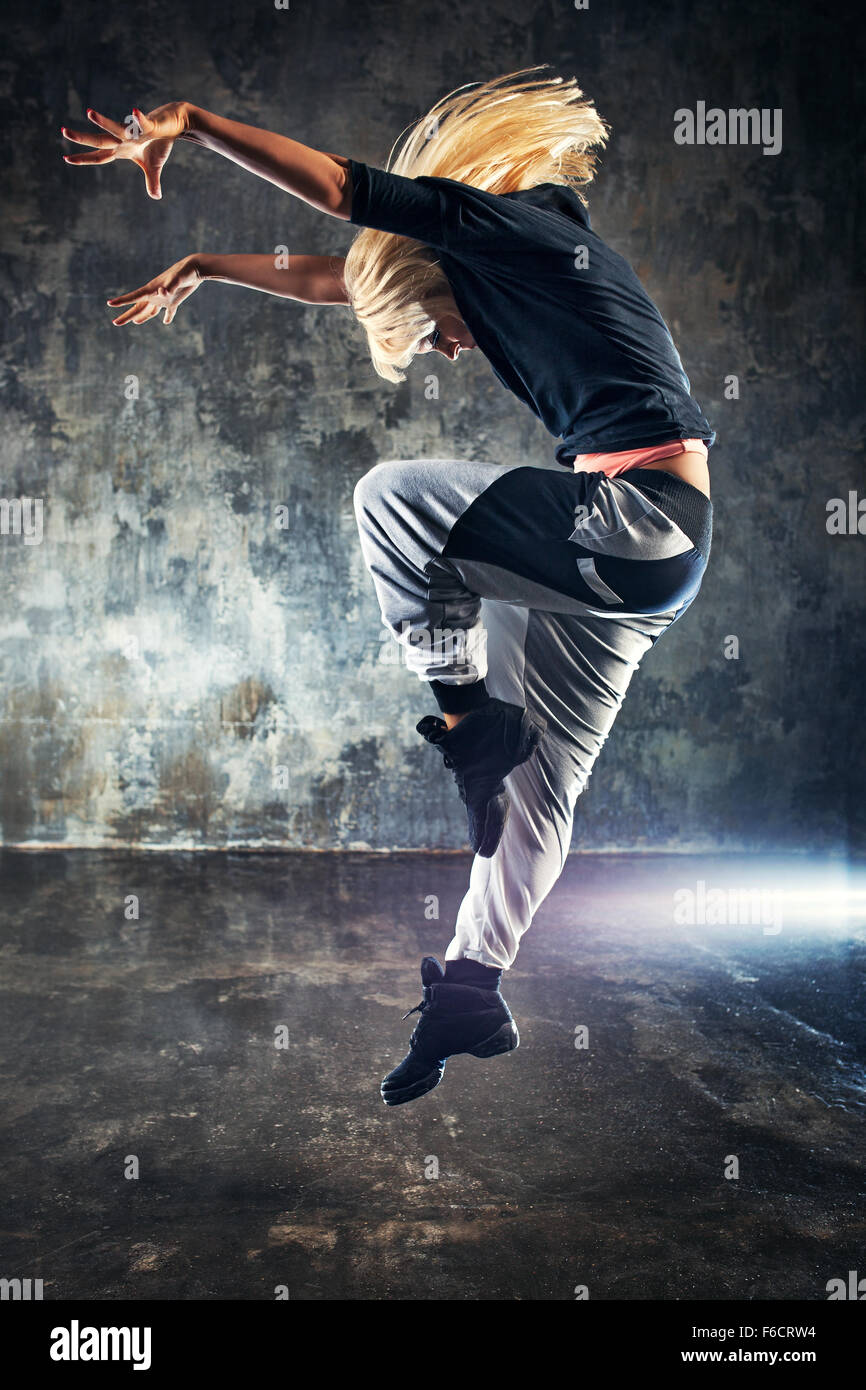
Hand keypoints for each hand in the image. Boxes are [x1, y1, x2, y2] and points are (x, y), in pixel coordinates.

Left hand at [62, 102, 189, 199]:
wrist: (171, 123)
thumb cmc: (159, 143)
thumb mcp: (154, 167)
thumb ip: (151, 181)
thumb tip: (156, 197)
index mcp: (121, 149)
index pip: (99, 156)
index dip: (84, 159)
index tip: (66, 158)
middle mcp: (123, 139)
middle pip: (100, 141)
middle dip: (83, 138)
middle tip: (64, 131)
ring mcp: (134, 132)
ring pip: (116, 127)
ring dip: (103, 121)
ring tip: (89, 113)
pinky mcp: (148, 125)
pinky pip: (142, 123)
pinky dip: (138, 119)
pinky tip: (134, 112)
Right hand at [106, 256, 202, 325]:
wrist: (195, 268)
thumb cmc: (185, 272)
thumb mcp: (177, 278)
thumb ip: (170, 286)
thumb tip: (163, 292)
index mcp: (152, 289)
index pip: (134, 297)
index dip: (122, 301)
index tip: (109, 303)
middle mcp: (155, 294)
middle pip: (138, 307)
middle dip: (127, 315)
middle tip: (115, 323)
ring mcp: (164, 298)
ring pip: (151, 310)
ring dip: (143, 317)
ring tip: (136, 322)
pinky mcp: (175, 300)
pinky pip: (169, 311)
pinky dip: (167, 317)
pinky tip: (165, 322)